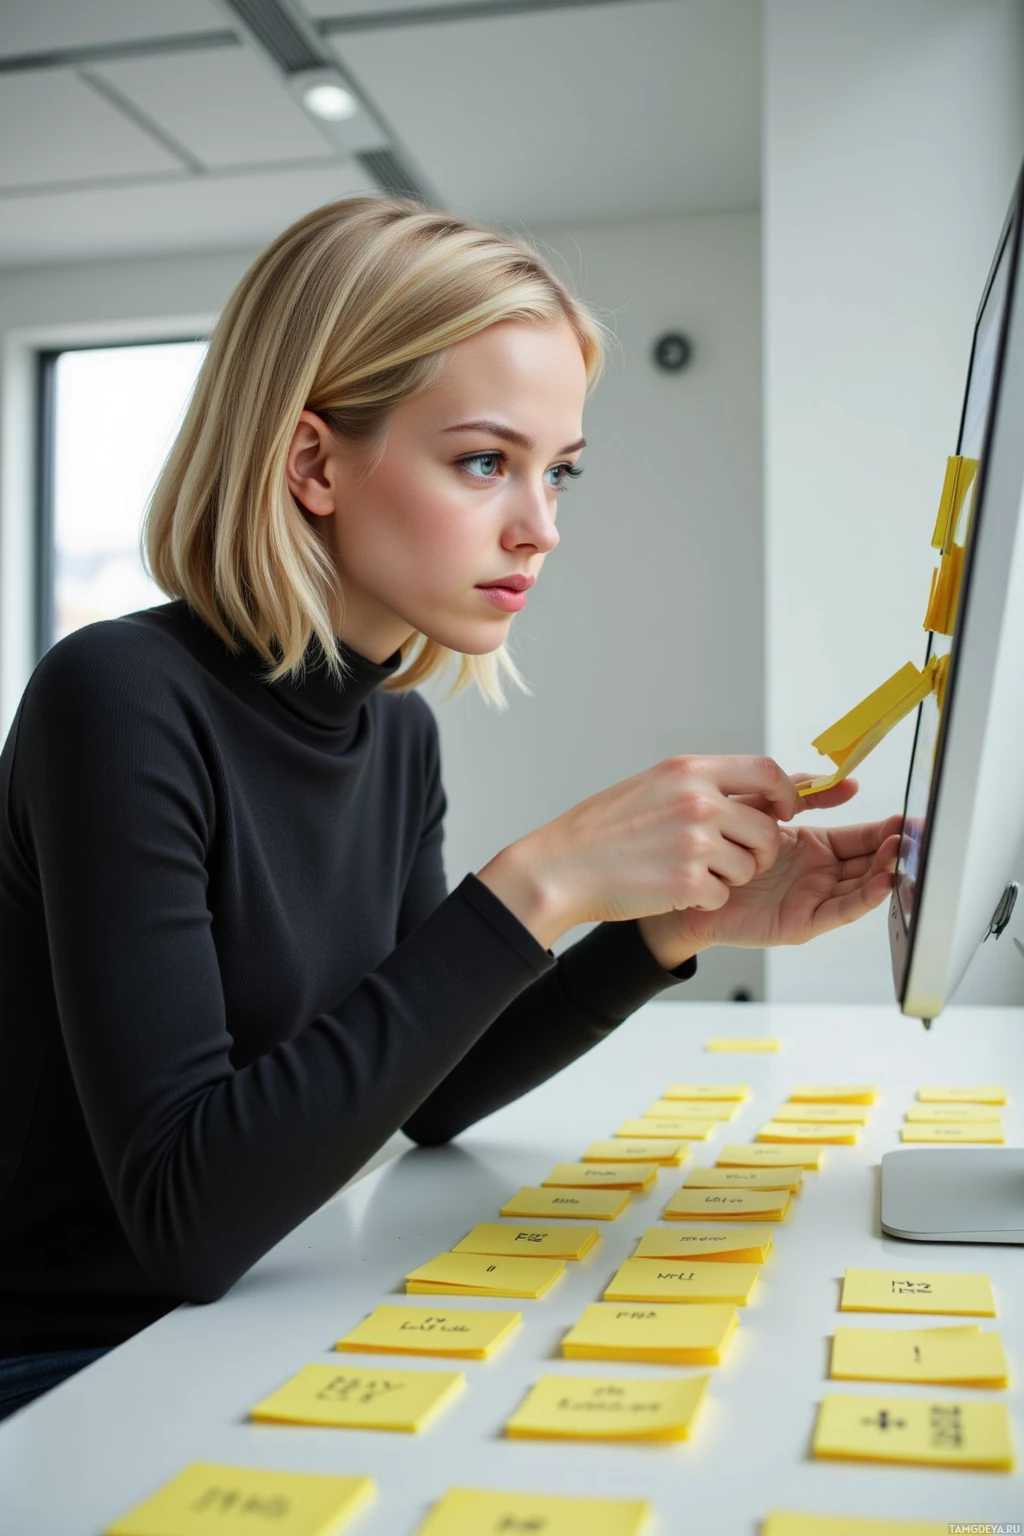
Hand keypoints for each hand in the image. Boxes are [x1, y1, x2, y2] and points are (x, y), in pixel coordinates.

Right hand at [478, 755, 801, 951]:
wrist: (559, 868)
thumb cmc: (601, 830)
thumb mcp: (653, 786)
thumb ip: (702, 786)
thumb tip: (759, 792)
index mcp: (689, 771)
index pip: (766, 772)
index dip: (787, 794)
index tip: (787, 811)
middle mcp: (698, 802)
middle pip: (768, 830)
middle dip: (759, 852)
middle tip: (732, 859)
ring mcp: (694, 843)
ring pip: (748, 868)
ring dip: (727, 877)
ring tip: (686, 871)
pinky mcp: (688, 883)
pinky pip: (722, 895)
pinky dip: (703, 899)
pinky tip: (671, 890)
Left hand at [641, 792, 902, 959]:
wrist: (688, 882)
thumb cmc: (722, 846)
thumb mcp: (765, 808)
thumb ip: (805, 794)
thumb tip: (847, 781)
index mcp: (817, 848)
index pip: (863, 838)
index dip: (887, 829)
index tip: (909, 818)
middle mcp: (821, 875)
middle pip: (869, 862)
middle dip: (893, 850)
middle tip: (913, 836)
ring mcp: (814, 899)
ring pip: (861, 886)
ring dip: (884, 871)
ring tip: (900, 854)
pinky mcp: (803, 921)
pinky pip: (841, 910)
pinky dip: (865, 897)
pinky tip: (881, 882)